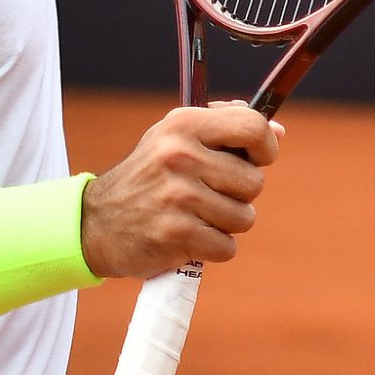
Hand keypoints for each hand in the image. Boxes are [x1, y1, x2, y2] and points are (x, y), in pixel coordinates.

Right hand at [80, 103, 282, 279]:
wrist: (96, 223)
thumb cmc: (148, 177)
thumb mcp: (174, 138)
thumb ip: (224, 128)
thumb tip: (278, 130)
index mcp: (182, 125)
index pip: (252, 127)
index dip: (266, 147)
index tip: (257, 159)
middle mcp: (180, 156)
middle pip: (254, 182)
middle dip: (240, 195)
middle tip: (208, 194)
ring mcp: (178, 196)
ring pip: (244, 218)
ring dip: (226, 224)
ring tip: (195, 216)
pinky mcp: (176, 234)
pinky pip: (227, 247)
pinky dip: (213, 248)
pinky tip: (189, 237)